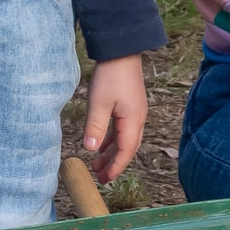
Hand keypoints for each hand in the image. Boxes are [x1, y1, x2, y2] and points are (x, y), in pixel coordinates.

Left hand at [81, 54, 147, 182]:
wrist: (121, 50)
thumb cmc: (111, 75)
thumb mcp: (99, 103)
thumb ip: (95, 127)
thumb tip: (91, 149)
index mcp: (132, 120)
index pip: (125, 151)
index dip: (115, 167)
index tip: (105, 179)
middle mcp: (138, 119)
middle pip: (128, 148)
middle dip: (115, 163)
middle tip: (101, 177)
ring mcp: (135, 112)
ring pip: (125, 139)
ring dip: (112, 152)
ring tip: (98, 163)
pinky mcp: (130, 105)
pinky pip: (123, 129)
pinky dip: (113, 139)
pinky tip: (102, 143)